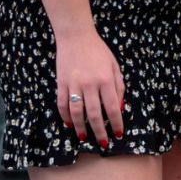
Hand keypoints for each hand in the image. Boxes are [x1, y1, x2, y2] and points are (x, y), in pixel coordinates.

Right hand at [54, 28, 125, 146]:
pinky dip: (65, 116)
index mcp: (106, 79)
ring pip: (77, 112)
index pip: (113, 107)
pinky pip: (62, 104)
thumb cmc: (98, 51)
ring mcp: (74, 84)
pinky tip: (69, 124)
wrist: (76, 36)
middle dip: (100, 131)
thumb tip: (119, 108)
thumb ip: (119, 86)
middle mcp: (90, 84)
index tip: (118, 133)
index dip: (116, 123)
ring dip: (81, 128)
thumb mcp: (114, 66)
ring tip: (84, 138)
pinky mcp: (61, 83)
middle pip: (95, 114)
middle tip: (103, 143)